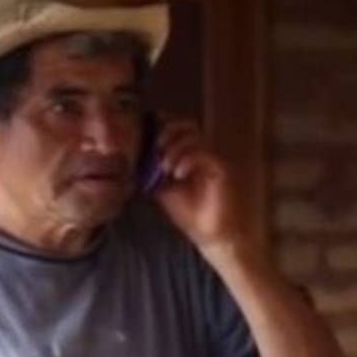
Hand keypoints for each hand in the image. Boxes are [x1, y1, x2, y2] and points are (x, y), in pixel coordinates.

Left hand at [151, 119, 250, 252]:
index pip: (179, 129)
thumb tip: (135, 159)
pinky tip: (179, 174)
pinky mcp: (221, 169)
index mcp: (189, 155)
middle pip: (189, 126)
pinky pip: (205, 154)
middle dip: (170, 132)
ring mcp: (213, 160)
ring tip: (166, 167)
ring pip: (196, 137)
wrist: (207, 233)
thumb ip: (152, 173)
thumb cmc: (188, 213)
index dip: (165, 123)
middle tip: (158, 147)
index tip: (150, 128)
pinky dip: (188, 160)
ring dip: (177, 148)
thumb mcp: (162, 189)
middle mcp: (203, 153)